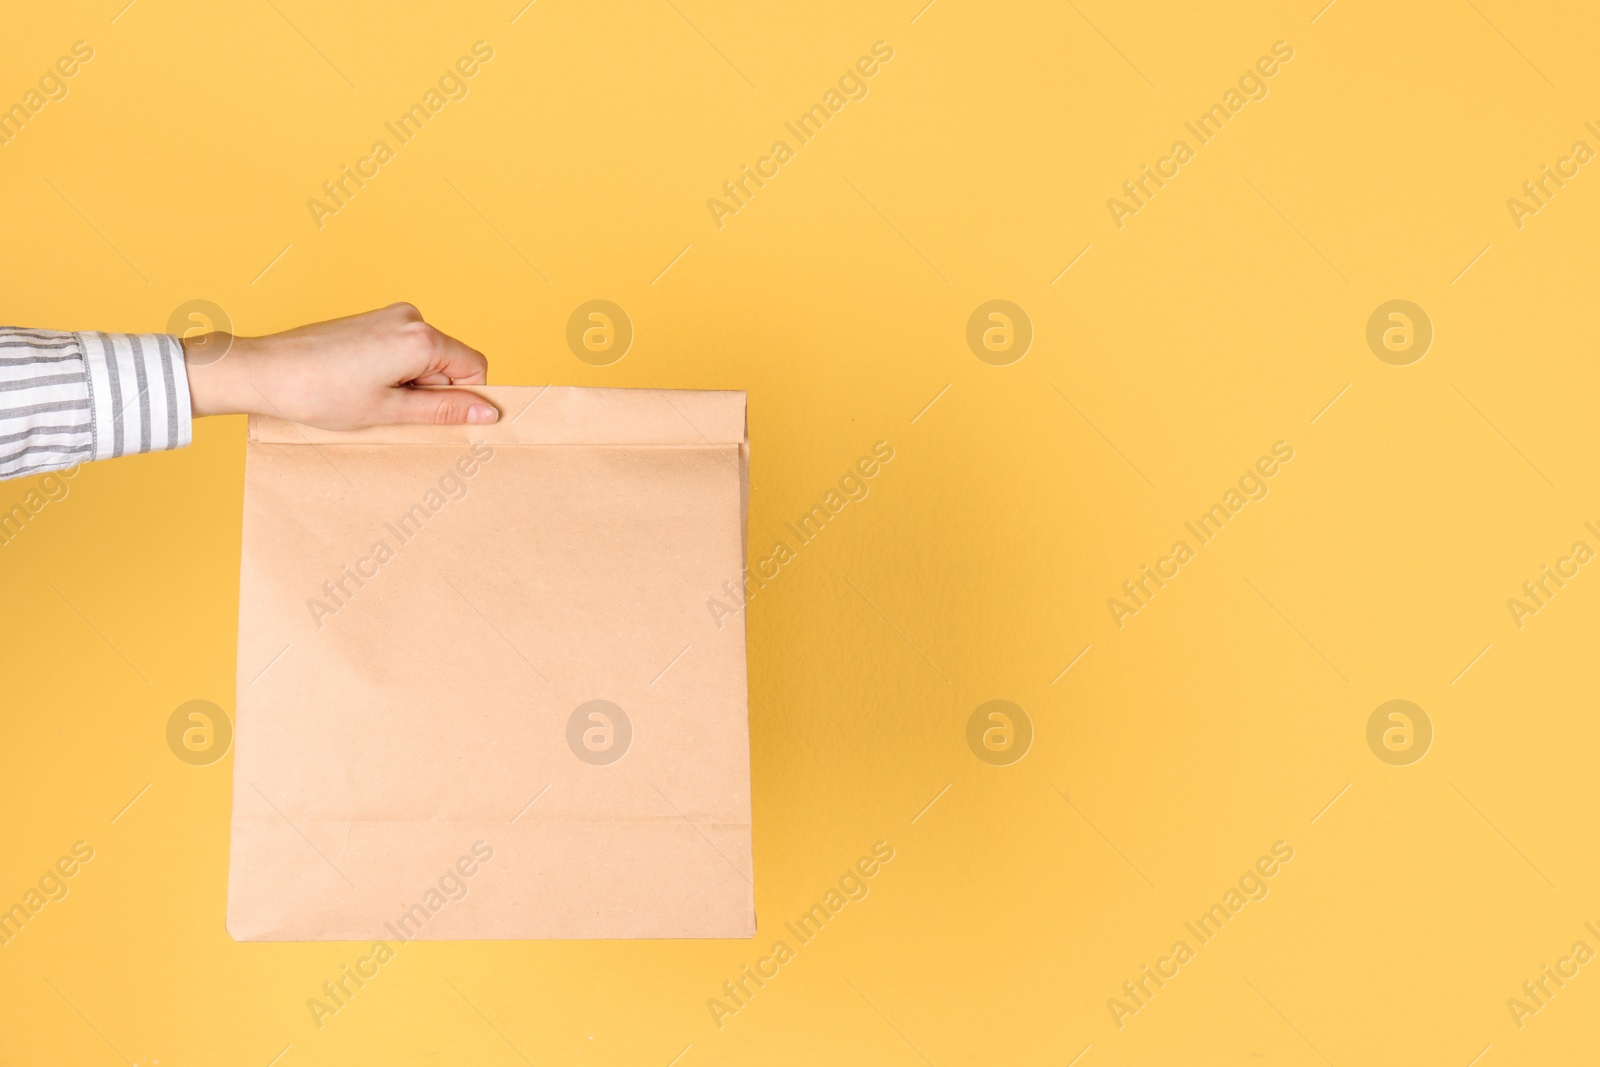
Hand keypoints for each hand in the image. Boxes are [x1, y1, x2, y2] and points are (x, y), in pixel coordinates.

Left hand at [184, 303, 499, 427]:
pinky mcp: (372, 321)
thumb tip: (488, 412)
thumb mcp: (390, 410)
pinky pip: (404, 350)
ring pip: (426, 358)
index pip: (475, 367)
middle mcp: (410, 317)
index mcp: (421, 338)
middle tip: (391, 408)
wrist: (264, 372)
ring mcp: (389, 316)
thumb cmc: (320, 392)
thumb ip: (444, 410)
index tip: (434, 417)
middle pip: (450, 362)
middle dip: (431, 391)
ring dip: (409, 383)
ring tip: (370, 396)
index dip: (462, 398)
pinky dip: (393, 372)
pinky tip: (360, 385)